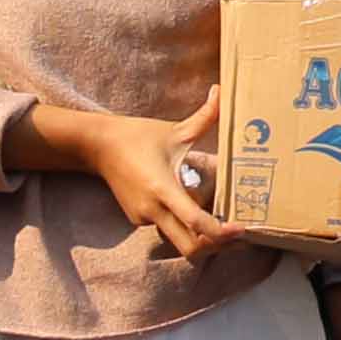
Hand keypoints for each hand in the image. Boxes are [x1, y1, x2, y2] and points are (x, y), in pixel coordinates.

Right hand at [27, 100, 226, 252]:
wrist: (99, 147)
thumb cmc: (138, 136)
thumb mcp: (175, 129)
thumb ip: (205, 116)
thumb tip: (223, 91)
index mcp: (163, 188)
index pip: (195, 221)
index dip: (220, 231)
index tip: (241, 228)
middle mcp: (153, 210)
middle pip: (189, 248)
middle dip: (216, 247)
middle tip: (239, 236)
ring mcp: (144, 218)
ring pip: (179, 240)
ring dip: (202, 237)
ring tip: (224, 223)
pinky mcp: (138, 219)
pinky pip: (167, 228)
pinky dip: (184, 225)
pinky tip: (196, 212)